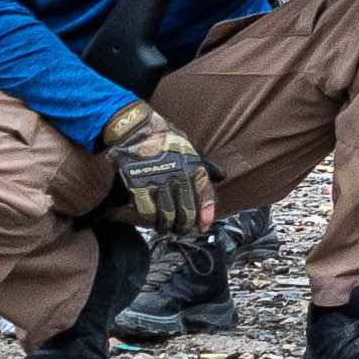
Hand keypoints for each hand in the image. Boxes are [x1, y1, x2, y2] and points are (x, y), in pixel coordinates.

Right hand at [97, 101, 217, 238]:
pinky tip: (151, 220)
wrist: (136, 128)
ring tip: (166, 228)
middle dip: (185, 225)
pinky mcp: (138, 185)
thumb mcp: (189, 147)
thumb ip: (204, 164)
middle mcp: (178, 175)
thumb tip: (222, 176)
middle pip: (186, 211)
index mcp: (192, 166)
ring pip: (167, 215)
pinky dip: (150, 219)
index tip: (204, 226)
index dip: (206, 213)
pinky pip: (147, 211)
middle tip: (181, 230)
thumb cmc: (163, 138)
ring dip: (167, 226)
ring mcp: (158, 181)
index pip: (205, 194)